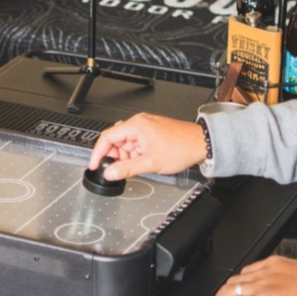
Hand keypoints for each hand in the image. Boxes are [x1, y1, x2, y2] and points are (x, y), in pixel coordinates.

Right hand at [88, 113, 206, 180]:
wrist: (201, 144)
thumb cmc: (182, 147)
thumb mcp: (150, 162)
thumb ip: (127, 169)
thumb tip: (110, 173)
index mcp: (136, 125)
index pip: (107, 137)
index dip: (98, 153)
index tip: (95, 164)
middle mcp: (139, 123)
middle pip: (115, 139)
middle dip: (114, 156)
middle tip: (116, 170)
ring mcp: (146, 127)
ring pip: (126, 142)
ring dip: (125, 156)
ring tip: (135, 166)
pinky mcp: (151, 132)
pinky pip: (135, 142)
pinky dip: (134, 153)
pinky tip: (141, 161)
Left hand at [208, 256, 296, 295]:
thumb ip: (293, 281)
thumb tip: (293, 293)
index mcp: (277, 262)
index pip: (249, 271)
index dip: (238, 283)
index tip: (235, 291)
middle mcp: (265, 270)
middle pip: (235, 280)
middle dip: (224, 293)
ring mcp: (262, 284)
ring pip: (229, 292)